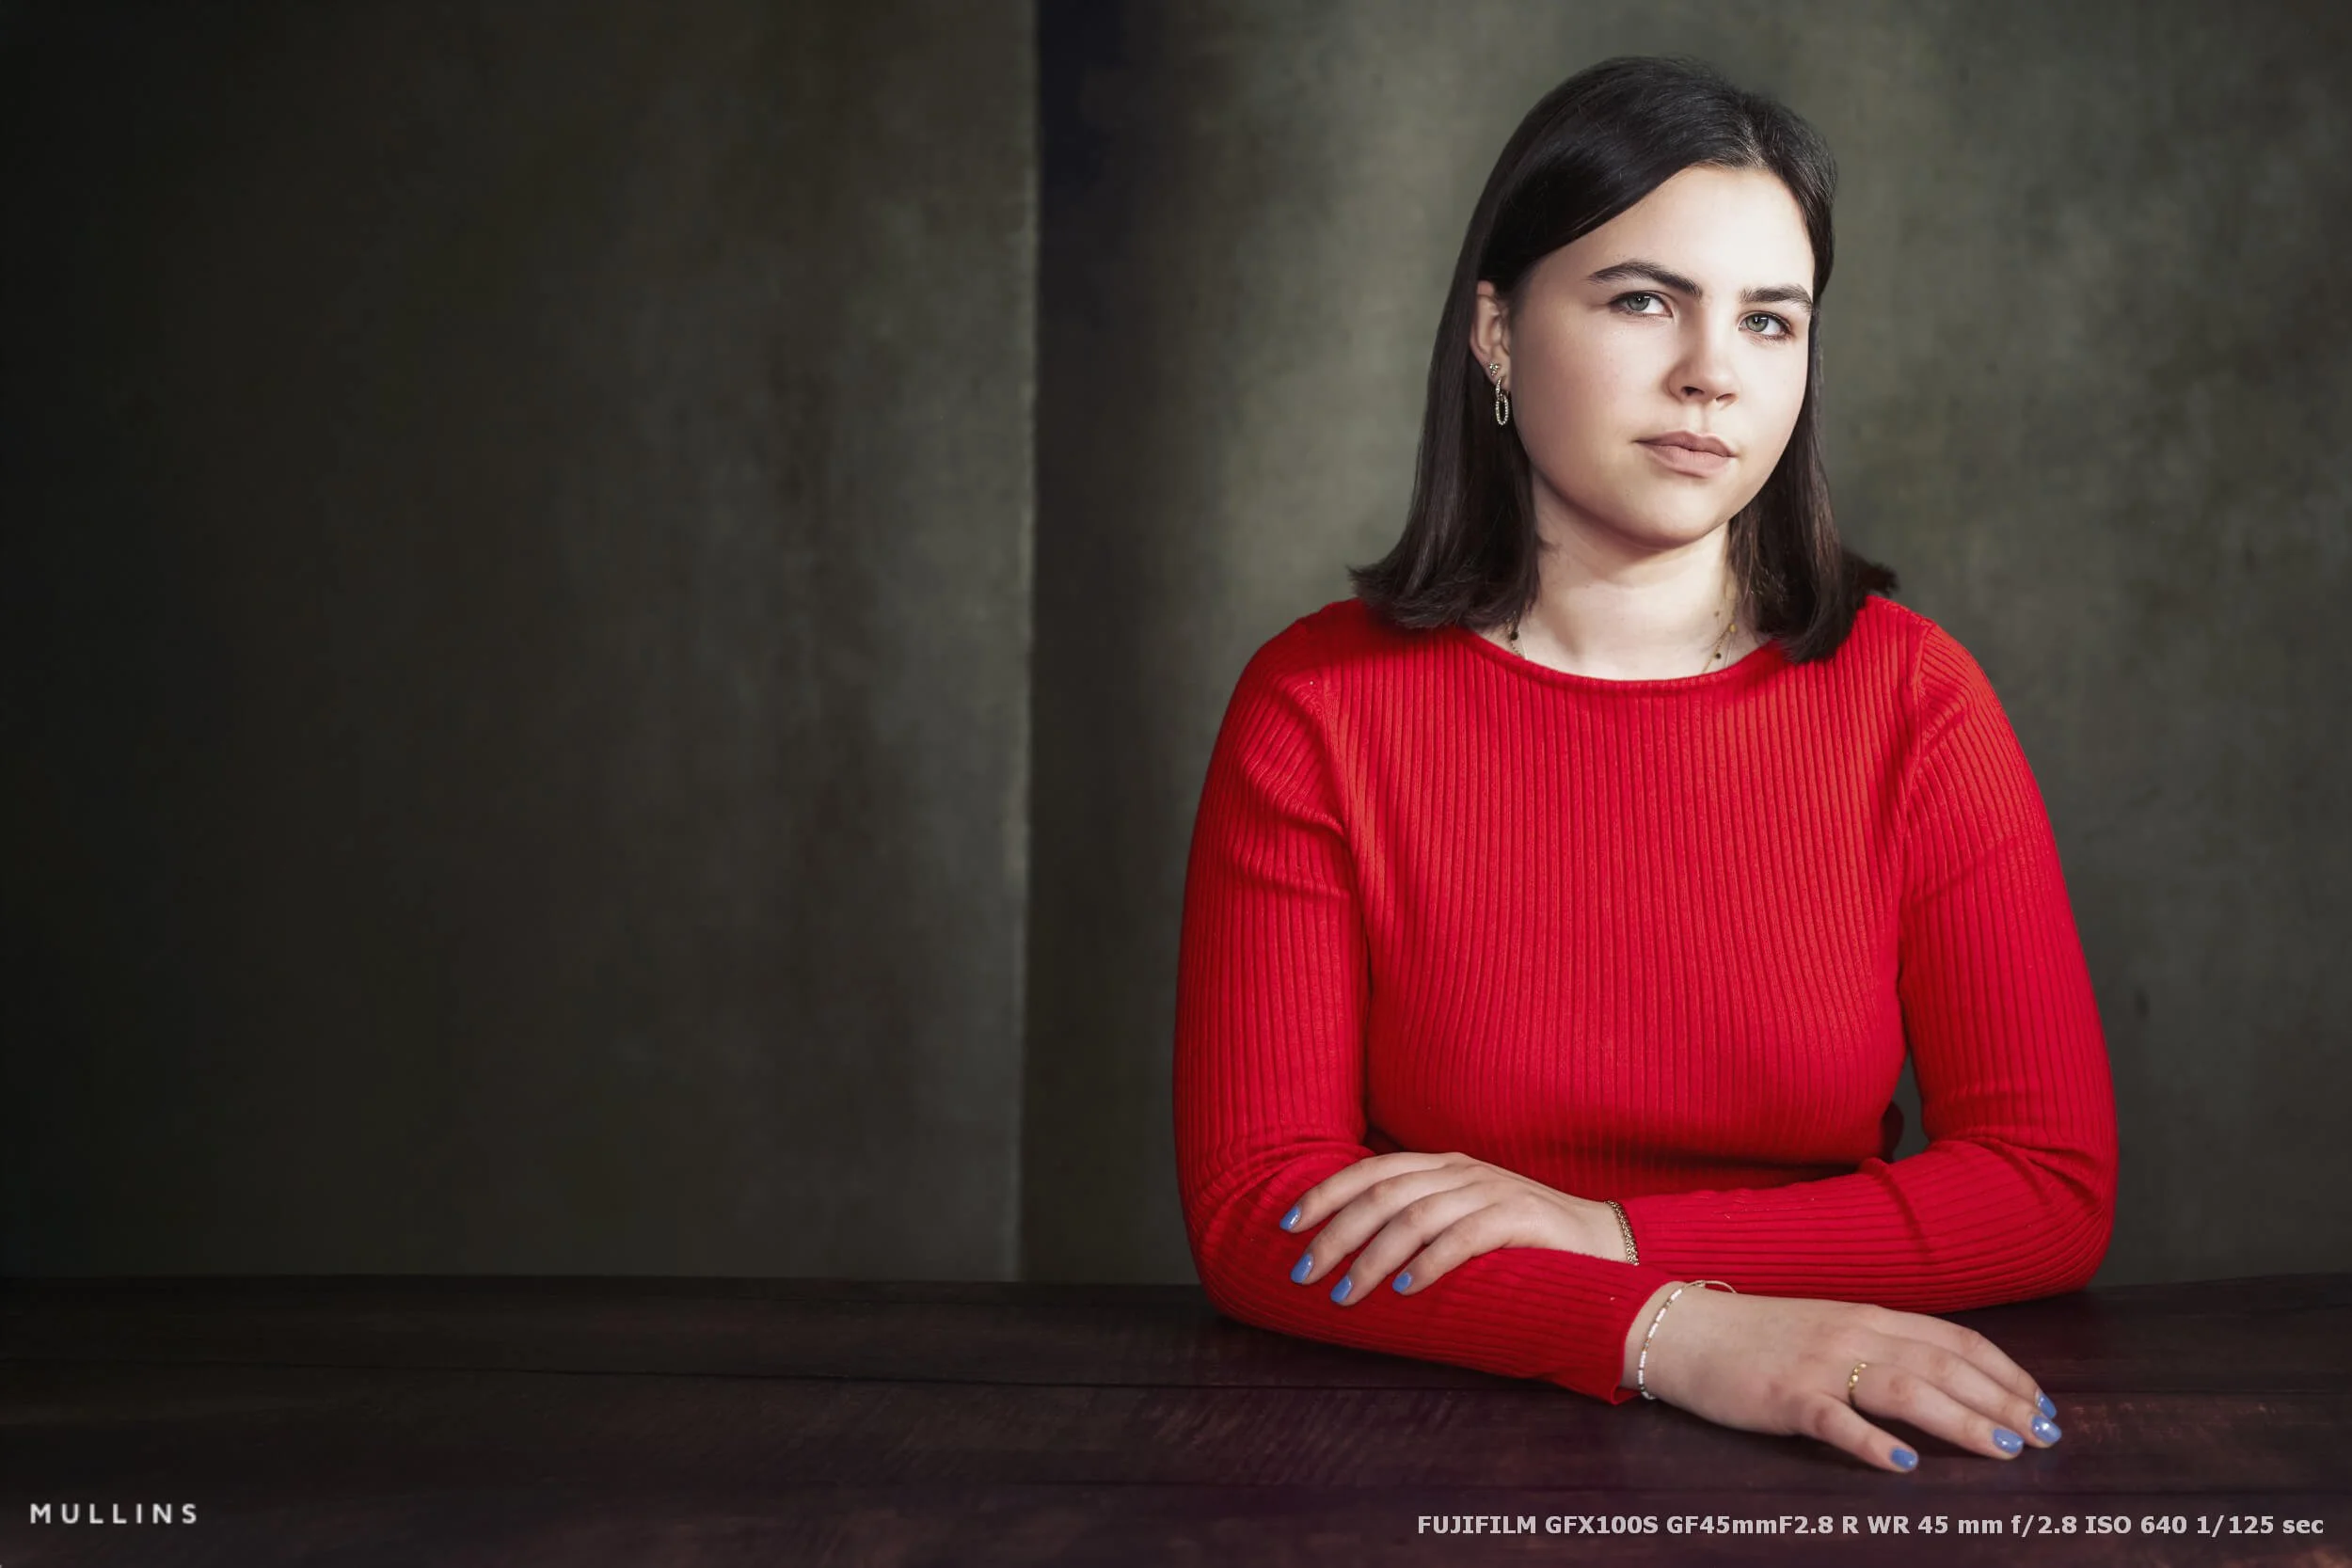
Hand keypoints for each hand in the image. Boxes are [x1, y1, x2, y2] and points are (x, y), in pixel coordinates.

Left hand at [1279, 1150, 1622, 1302]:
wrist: (1605, 1243)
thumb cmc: (1522, 1241)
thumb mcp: (1463, 1218)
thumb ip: (1419, 1220)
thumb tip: (1353, 1248)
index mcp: (1442, 1165)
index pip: (1371, 1170)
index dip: (1325, 1194)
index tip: (1287, 1225)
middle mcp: (1460, 1171)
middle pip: (1383, 1194)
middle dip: (1336, 1233)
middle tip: (1304, 1272)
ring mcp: (1490, 1191)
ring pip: (1414, 1217)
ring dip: (1372, 1258)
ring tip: (1345, 1294)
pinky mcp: (1519, 1219)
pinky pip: (1462, 1238)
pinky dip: (1428, 1264)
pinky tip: (1403, 1290)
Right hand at [1627, 1284, 2062, 1472]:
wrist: (1682, 1329)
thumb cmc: (1758, 1337)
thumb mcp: (1830, 1329)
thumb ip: (1882, 1346)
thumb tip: (1945, 1380)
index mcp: (1870, 1316)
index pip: (1956, 1341)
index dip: (2007, 1373)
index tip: (2045, 1405)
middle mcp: (1854, 1334)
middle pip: (1943, 1366)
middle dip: (2003, 1402)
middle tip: (2045, 1437)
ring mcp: (1820, 1365)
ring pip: (1905, 1390)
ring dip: (1961, 1421)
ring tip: (2004, 1449)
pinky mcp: (1784, 1396)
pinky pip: (1835, 1419)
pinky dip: (1872, 1440)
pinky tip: (1904, 1463)